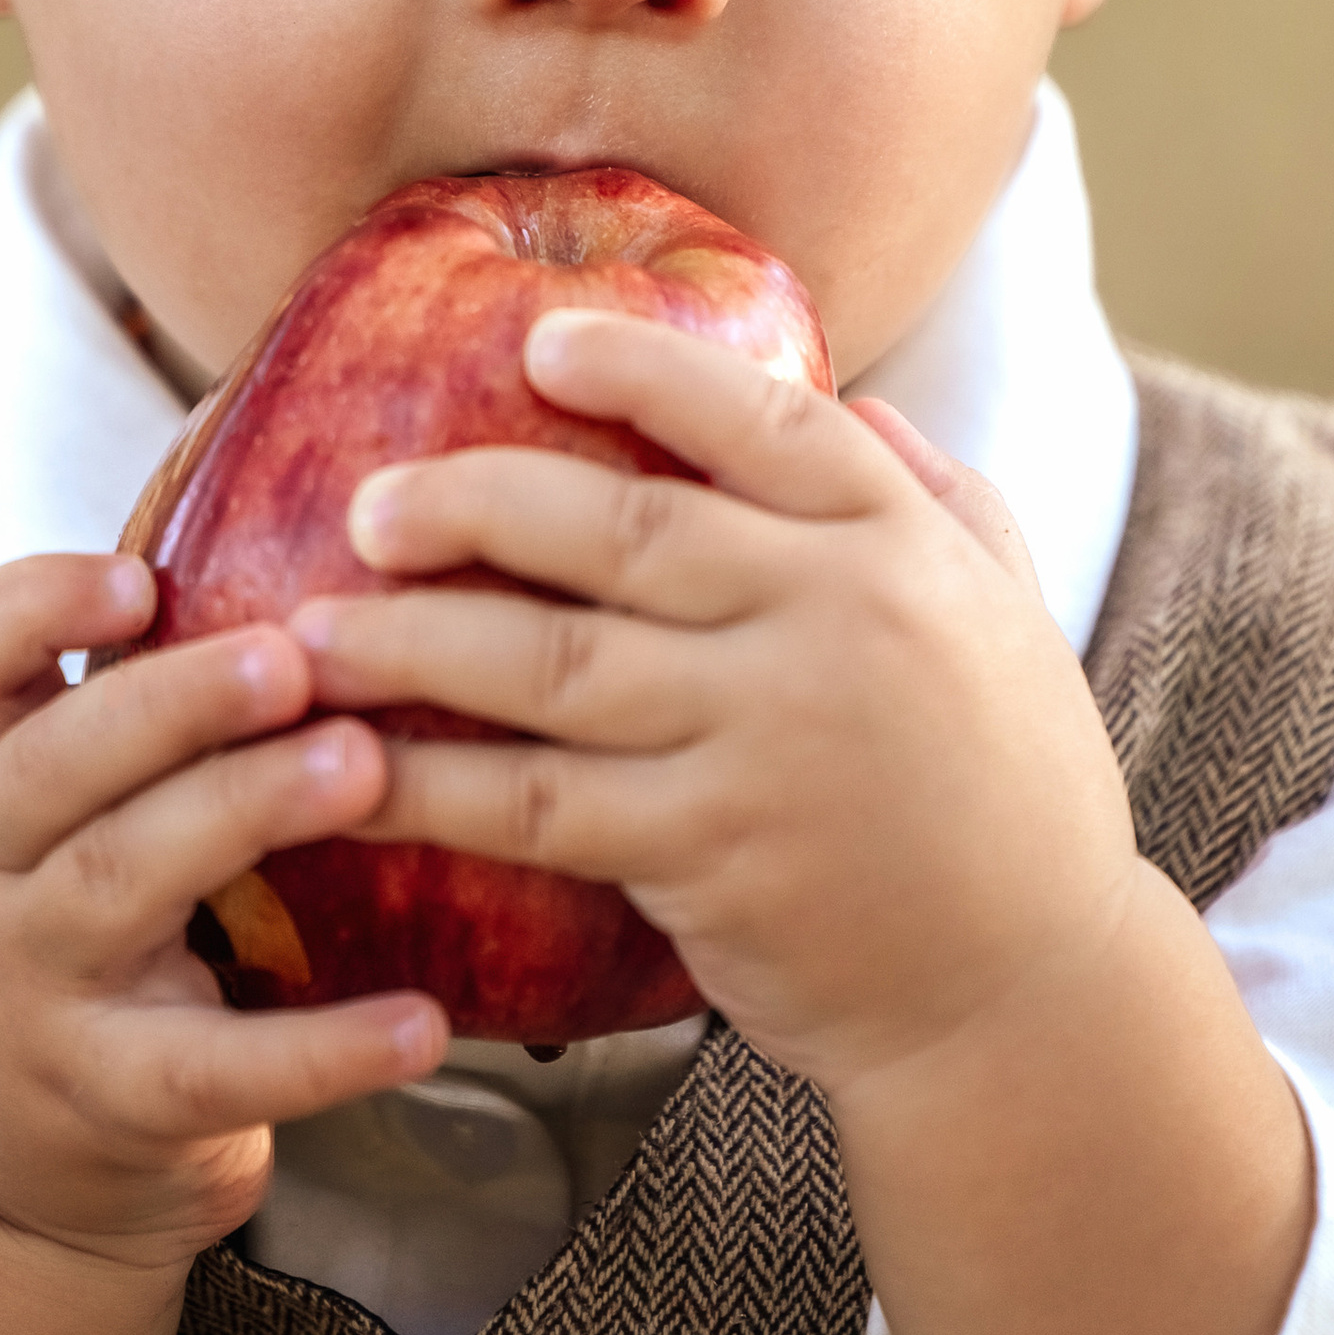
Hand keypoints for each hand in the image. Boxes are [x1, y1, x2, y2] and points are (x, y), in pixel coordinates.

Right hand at [0, 553, 448, 1272]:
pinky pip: (218, 1068)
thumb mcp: (86, 807)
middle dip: (170, 702)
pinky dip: (325, 1048)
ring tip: (369, 768)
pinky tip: (426, 1023)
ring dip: (245, 814)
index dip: (30, 612)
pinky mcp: (114, 1097)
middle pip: (52, 766)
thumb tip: (354, 528)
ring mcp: (43, 986)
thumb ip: (167, 702)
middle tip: (293, 658)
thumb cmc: (97, 918)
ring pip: (124, 884)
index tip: (134, 581)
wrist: (11, 1148)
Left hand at [283, 307, 1146, 1103]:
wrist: (1027, 995)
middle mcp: (835, 624)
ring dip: (414, 639)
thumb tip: (854, 399)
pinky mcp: (711, 857)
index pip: (763, 422)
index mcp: (900, 547)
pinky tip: (352, 773)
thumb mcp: (1009, 615)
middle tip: (365, 505)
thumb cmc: (1011, 793)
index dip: (647, 368)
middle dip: (476, 502)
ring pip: (554, 664)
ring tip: (306, 631)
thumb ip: (937, 496)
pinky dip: (435, 785)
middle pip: (624, 528)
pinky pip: (539, 806)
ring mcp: (767, 742)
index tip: (539, 339)